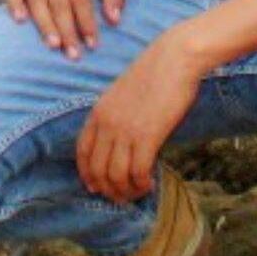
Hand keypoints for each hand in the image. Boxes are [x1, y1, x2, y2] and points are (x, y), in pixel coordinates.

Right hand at [8, 0, 124, 59]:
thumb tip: (115, 20)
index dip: (86, 21)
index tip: (92, 45)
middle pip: (59, 4)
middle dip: (67, 30)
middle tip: (73, 54)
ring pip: (38, 2)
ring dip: (45, 25)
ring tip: (53, 45)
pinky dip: (15, 6)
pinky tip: (20, 20)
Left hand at [77, 33, 207, 202]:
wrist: (175, 58)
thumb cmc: (155, 73)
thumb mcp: (123, 93)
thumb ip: (116, 115)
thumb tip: (121, 141)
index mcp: (98, 112)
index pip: (82, 152)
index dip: (87, 173)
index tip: (95, 186)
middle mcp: (106, 124)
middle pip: (97, 170)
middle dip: (107, 189)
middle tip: (121, 197)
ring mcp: (125, 131)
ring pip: (115, 176)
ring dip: (125, 191)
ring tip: (137, 192)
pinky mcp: (146, 136)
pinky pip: (137, 172)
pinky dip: (141, 184)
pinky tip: (149, 184)